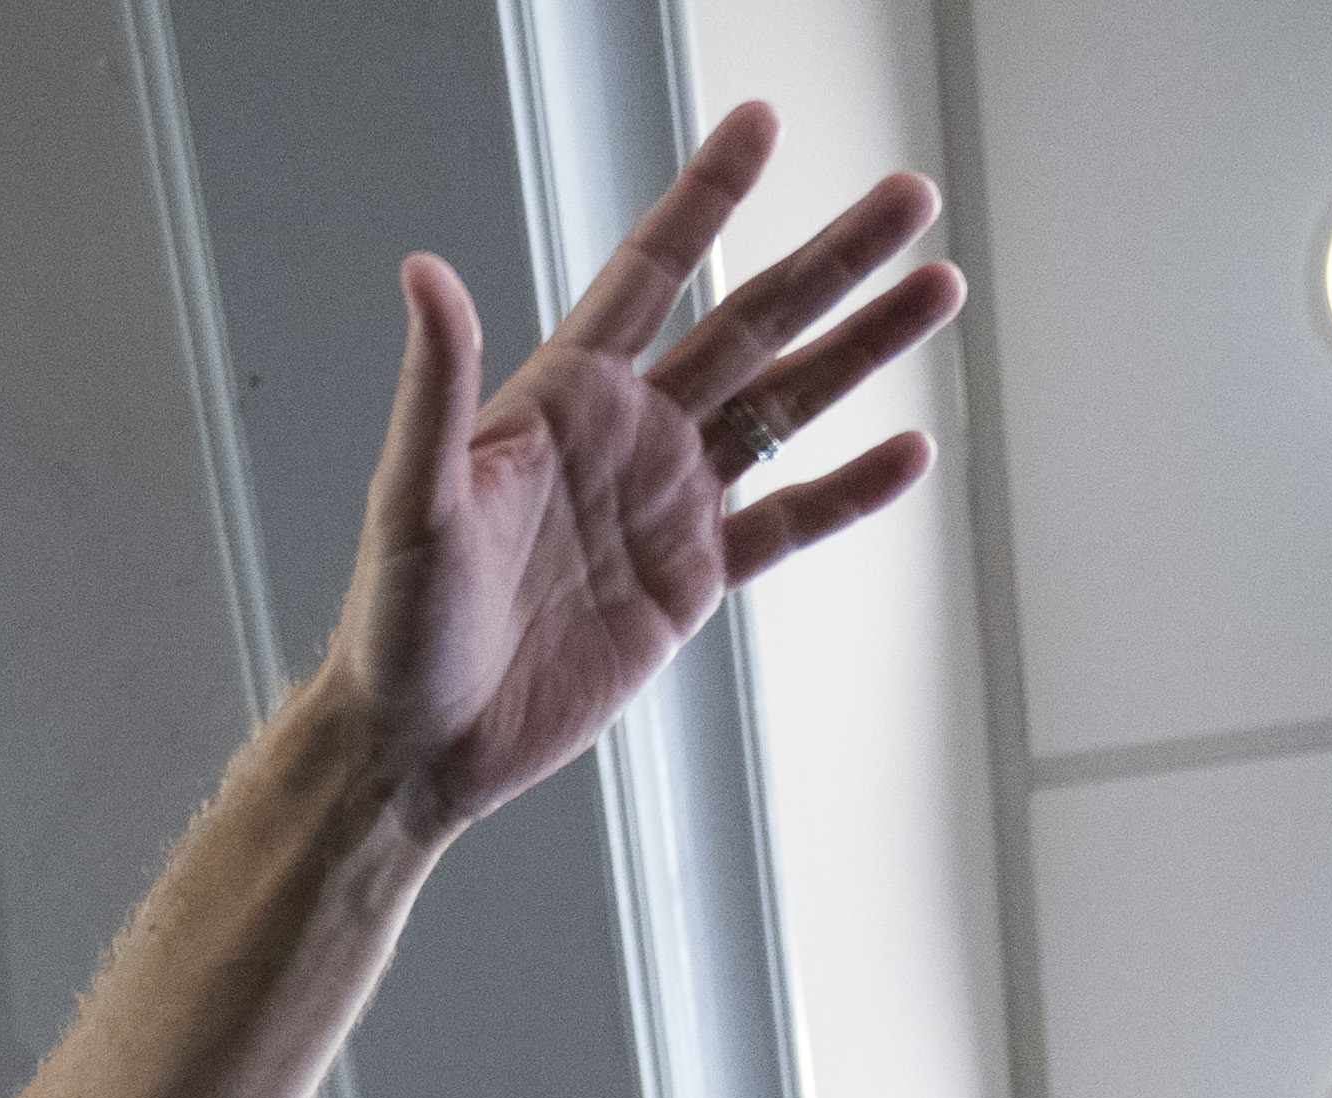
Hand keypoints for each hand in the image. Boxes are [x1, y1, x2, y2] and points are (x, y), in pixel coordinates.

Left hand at [329, 104, 962, 841]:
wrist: (421, 741)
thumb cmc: (394, 622)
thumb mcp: (412, 498)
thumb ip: (436, 385)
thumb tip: (424, 273)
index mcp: (564, 396)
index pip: (650, 271)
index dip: (706, 197)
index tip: (761, 122)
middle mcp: (626, 433)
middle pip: (750, 323)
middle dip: (832, 258)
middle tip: (910, 197)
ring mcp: (665, 504)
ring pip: (785, 408)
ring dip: (861, 349)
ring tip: (937, 289)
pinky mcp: (689, 581)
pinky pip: (785, 523)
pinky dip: (849, 490)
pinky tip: (910, 449)